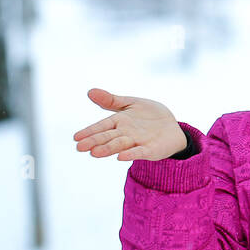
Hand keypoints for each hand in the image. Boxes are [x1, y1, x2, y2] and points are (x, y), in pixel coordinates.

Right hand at [73, 89, 187, 160]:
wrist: (173, 127)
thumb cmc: (150, 116)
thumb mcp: (131, 103)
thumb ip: (111, 101)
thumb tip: (90, 91)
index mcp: (119, 122)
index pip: (101, 127)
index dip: (89, 132)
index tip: (76, 137)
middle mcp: (126, 134)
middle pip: (108, 137)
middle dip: (94, 142)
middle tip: (80, 147)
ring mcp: (138, 142)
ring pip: (120, 145)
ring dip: (108, 149)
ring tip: (94, 153)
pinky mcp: (150, 150)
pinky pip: (140, 152)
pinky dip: (131, 154)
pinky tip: (121, 157)